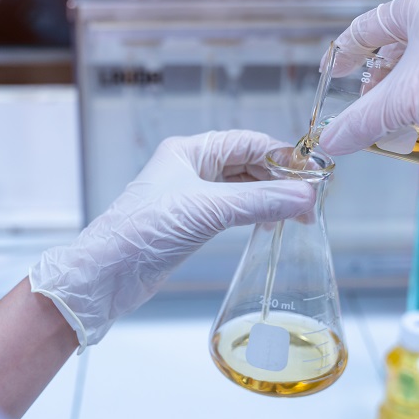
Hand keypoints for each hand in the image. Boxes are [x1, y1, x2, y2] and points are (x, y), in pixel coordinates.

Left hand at [30, 130, 314, 348]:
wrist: (106, 275)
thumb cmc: (141, 232)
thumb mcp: (207, 210)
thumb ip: (259, 201)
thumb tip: (304, 196)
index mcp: (189, 151)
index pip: (248, 143)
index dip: (282, 156)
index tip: (312, 175)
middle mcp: (190, 169)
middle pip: (248, 164)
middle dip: (280, 180)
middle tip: (309, 201)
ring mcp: (190, 197)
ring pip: (242, 189)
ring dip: (269, 199)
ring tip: (295, 216)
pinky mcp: (190, 224)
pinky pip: (232, 211)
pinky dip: (254, 215)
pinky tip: (269, 225)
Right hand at [319, 0, 418, 158]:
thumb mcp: (406, 101)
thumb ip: (364, 122)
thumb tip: (332, 143)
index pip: (369, 25)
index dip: (347, 52)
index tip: (338, 71)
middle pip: (403, 42)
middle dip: (384, 77)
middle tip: (375, 104)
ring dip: (416, 84)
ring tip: (410, 112)